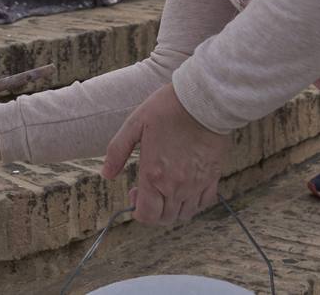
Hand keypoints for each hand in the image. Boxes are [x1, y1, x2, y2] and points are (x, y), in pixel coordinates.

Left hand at [101, 83, 229, 225]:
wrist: (204, 100)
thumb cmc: (168, 109)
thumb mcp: (134, 124)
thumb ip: (117, 151)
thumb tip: (107, 175)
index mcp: (154, 174)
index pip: (146, 214)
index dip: (137, 210)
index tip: (135, 192)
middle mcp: (176, 185)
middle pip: (165, 218)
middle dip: (153, 211)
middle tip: (149, 190)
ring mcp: (196, 183)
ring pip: (185, 214)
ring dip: (173, 208)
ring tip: (167, 190)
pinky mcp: (212, 176)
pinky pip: (204, 202)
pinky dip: (194, 202)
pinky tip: (187, 188)